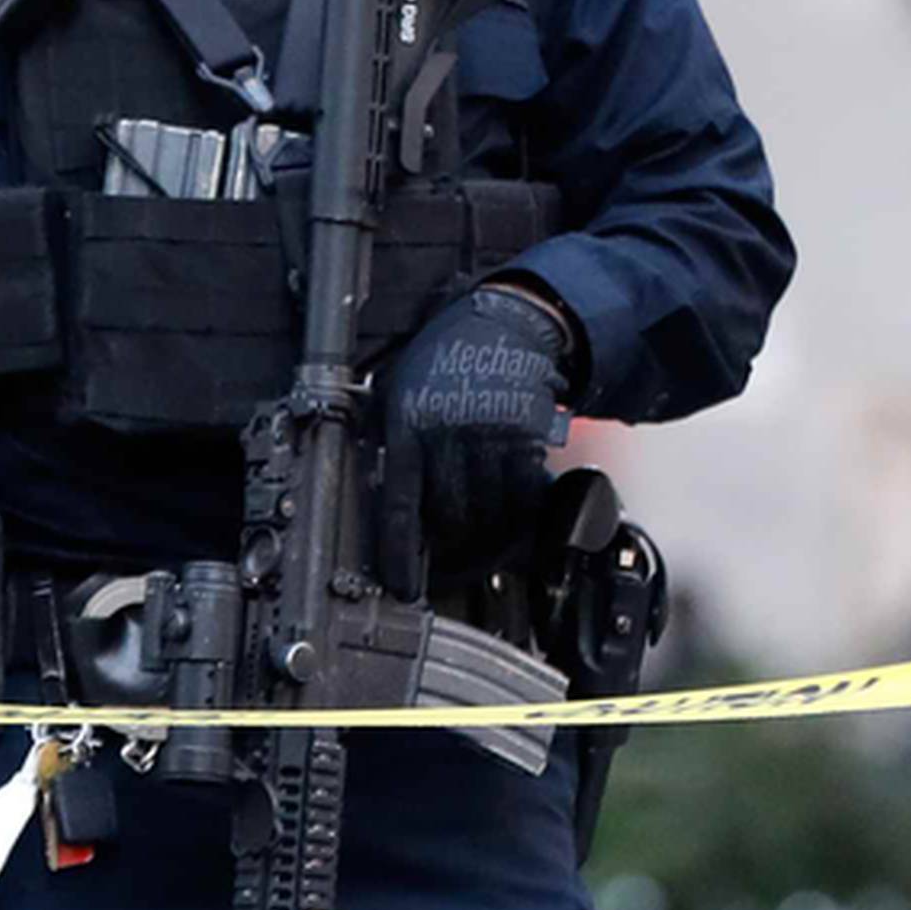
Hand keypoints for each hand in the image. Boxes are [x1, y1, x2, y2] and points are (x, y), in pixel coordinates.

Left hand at [378, 283, 572, 596]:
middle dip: (450, 545)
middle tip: (451, 557)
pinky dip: (520, 512)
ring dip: (488, 534)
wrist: (505, 324)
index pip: (398, 503)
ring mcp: (490, 435)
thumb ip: (393, 442)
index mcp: (406, 423)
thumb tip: (383, 504)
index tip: (404, 585)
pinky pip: (523, 496)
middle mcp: (447, 431)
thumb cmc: (445, 361)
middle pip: (449, 517)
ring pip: (489, 513)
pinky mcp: (527, 436)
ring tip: (484, 534)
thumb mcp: (399, 391)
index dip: (400, 553)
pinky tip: (512, 509)